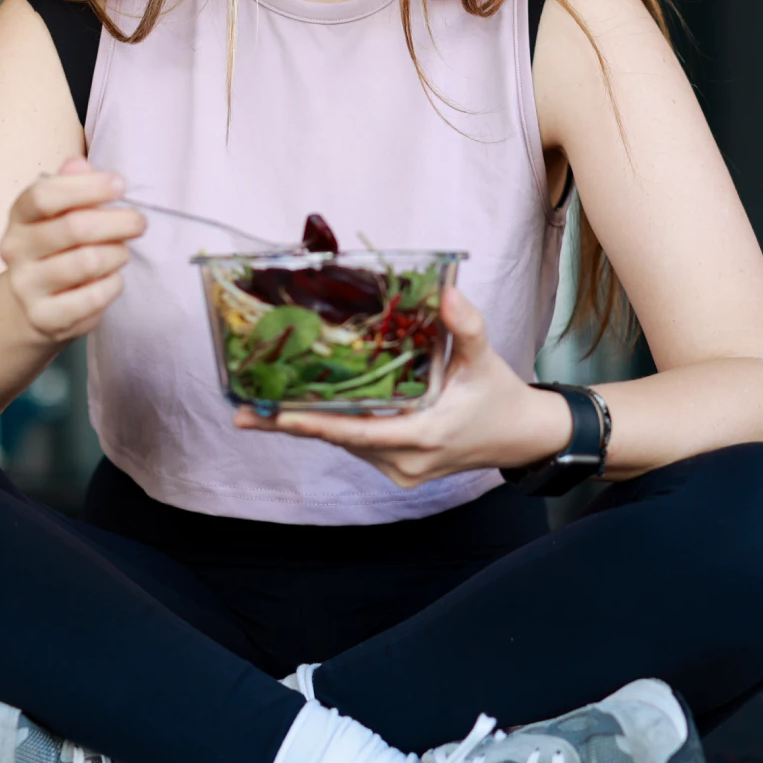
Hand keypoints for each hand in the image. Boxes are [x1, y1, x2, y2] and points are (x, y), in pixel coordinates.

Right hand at [0, 157, 144, 347]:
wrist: (32, 303)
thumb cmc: (57, 247)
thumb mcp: (60, 213)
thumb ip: (72, 186)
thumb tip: (80, 164)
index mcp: (19, 216)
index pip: (44, 195)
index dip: (87, 187)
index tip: (120, 185)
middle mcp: (15, 250)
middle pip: (73, 228)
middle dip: (117, 222)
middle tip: (139, 222)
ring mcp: (27, 286)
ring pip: (87, 263)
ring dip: (117, 254)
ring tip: (122, 252)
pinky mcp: (45, 317)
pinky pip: (92, 298)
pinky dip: (112, 285)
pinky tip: (112, 278)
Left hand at [232, 286, 571, 488]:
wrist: (519, 436)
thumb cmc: (498, 395)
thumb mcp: (485, 358)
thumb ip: (465, 325)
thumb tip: (447, 292)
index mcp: (424, 435)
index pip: (357, 433)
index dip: (313, 423)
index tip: (272, 415)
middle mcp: (405, 461)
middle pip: (339, 440)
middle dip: (291, 423)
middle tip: (242, 411)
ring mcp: (401, 470)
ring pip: (345, 444)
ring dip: (309, 424)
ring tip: (260, 406)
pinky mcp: (399, 470)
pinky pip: (357, 446)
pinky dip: (333, 427)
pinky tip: (302, 408)